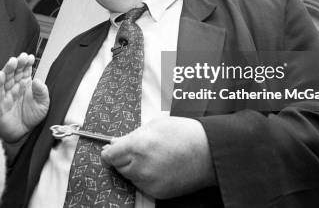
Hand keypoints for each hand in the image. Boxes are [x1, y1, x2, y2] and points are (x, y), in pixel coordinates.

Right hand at [0, 53, 48, 141]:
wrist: (22, 135)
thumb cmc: (30, 118)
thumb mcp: (43, 104)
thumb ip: (42, 92)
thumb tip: (38, 80)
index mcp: (24, 85)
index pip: (24, 71)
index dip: (26, 63)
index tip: (30, 57)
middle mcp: (14, 88)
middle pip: (14, 72)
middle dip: (17, 64)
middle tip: (22, 57)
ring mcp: (5, 95)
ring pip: (5, 79)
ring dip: (7, 70)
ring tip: (12, 62)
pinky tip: (0, 75)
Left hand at [101, 116, 215, 198]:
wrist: (210, 152)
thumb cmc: (184, 134)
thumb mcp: (155, 126)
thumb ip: (131, 136)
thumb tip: (115, 144)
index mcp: (138, 147)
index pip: (109, 156)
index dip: (108, 152)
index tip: (109, 150)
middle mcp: (141, 167)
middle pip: (118, 166)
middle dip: (123, 158)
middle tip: (140, 149)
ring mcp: (150, 183)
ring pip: (130, 177)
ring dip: (135, 168)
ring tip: (155, 157)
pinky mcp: (158, 193)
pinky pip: (143, 186)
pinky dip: (147, 178)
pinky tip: (161, 167)